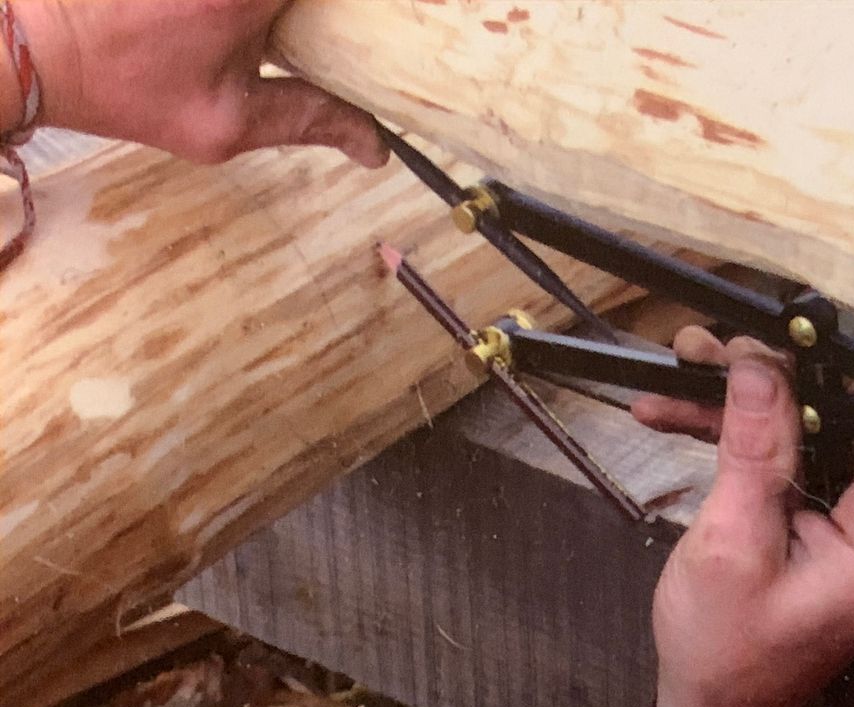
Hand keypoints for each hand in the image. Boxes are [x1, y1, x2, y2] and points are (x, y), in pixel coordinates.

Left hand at [11, 0, 385, 165]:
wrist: (31, 41)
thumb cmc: (124, 86)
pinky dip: (273, 0)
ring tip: (291, 24)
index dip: (392, 6)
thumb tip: (377, 148)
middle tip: (354, 24)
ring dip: (296, 6)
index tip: (419, 14)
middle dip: (340, 10)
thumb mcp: (226, 123)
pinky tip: (268, 16)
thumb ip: (312, 122)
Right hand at [632, 327, 853, 706]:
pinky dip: (746, 439)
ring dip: (746, 404)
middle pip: (850, 418)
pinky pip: (799, 459)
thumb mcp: (730, 543)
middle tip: (707, 352)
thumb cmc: (726, 654)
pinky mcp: (836, 522)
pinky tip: (683, 417)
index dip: (836, 375)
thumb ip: (752, 447)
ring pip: (815, 429)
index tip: (772, 345)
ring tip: (682, 375)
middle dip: (773, 380)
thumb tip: (759, 365)